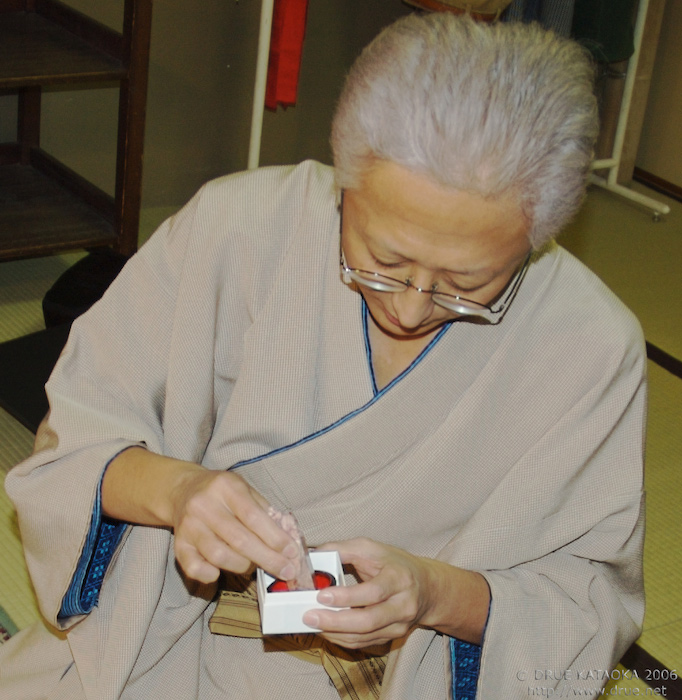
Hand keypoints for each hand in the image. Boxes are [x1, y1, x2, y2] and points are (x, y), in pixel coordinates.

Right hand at [170, 468, 298, 583]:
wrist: (184, 489)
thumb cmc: (222, 493)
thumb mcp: (245, 490)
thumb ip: (266, 511)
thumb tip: (288, 539)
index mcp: (225, 486)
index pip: (253, 516)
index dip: (275, 538)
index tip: (291, 553)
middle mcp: (204, 505)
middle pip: (239, 539)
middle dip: (267, 559)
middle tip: (286, 570)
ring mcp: (189, 525)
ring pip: (220, 556)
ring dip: (244, 566)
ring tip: (255, 565)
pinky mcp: (178, 544)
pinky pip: (193, 567)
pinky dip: (210, 575)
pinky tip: (221, 573)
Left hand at [301, 538, 435, 648]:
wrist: (426, 588)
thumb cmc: (395, 563)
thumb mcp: (373, 548)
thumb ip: (344, 549)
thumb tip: (314, 556)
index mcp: (399, 578)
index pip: (373, 592)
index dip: (346, 597)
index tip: (321, 595)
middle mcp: (403, 605)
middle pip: (368, 621)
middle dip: (335, 621)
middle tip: (309, 617)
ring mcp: (399, 625)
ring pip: (364, 637)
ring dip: (334, 633)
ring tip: (312, 624)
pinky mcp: (392, 637)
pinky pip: (363, 643)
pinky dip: (341, 639)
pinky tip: (325, 630)